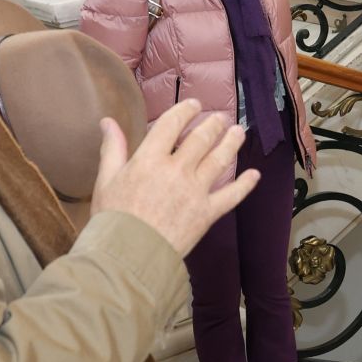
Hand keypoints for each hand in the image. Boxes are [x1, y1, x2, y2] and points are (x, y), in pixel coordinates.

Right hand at [90, 100, 258, 254]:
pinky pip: (231, 195)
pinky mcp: (207, 213)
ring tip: (238, 132)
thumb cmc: (113, 219)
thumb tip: (108, 122)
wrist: (129, 256)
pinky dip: (245, 185)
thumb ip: (113, 149)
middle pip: (201, 139)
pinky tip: (255, 175)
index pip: (172, 124)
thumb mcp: (106, 180)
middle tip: (220, 119)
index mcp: (150, 159)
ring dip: (231, 143)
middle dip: (213, 125)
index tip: (194, 105)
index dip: (185, 110)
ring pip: (220, 160)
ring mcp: (196, 191)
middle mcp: (177, 170)